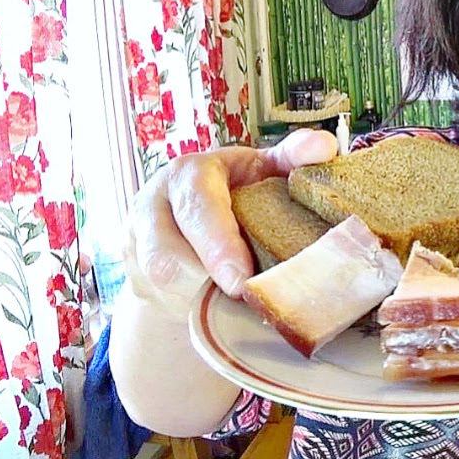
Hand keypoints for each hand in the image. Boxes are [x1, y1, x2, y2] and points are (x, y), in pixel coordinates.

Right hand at [122, 129, 337, 315]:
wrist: (187, 213)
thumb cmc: (233, 189)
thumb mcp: (260, 167)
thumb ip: (292, 156)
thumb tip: (325, 146)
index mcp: (186, 175)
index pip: (197, 208)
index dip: (218, 246)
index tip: (241, 281)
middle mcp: (151, 207)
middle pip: (165, 259)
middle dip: (206, 286)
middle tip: (244, 304)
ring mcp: (135, 245)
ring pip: (159, 288)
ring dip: (198, 302)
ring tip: (234, 306)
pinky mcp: (134, 277)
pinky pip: (158, 303)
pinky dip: (189, 311)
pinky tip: (216, 311)